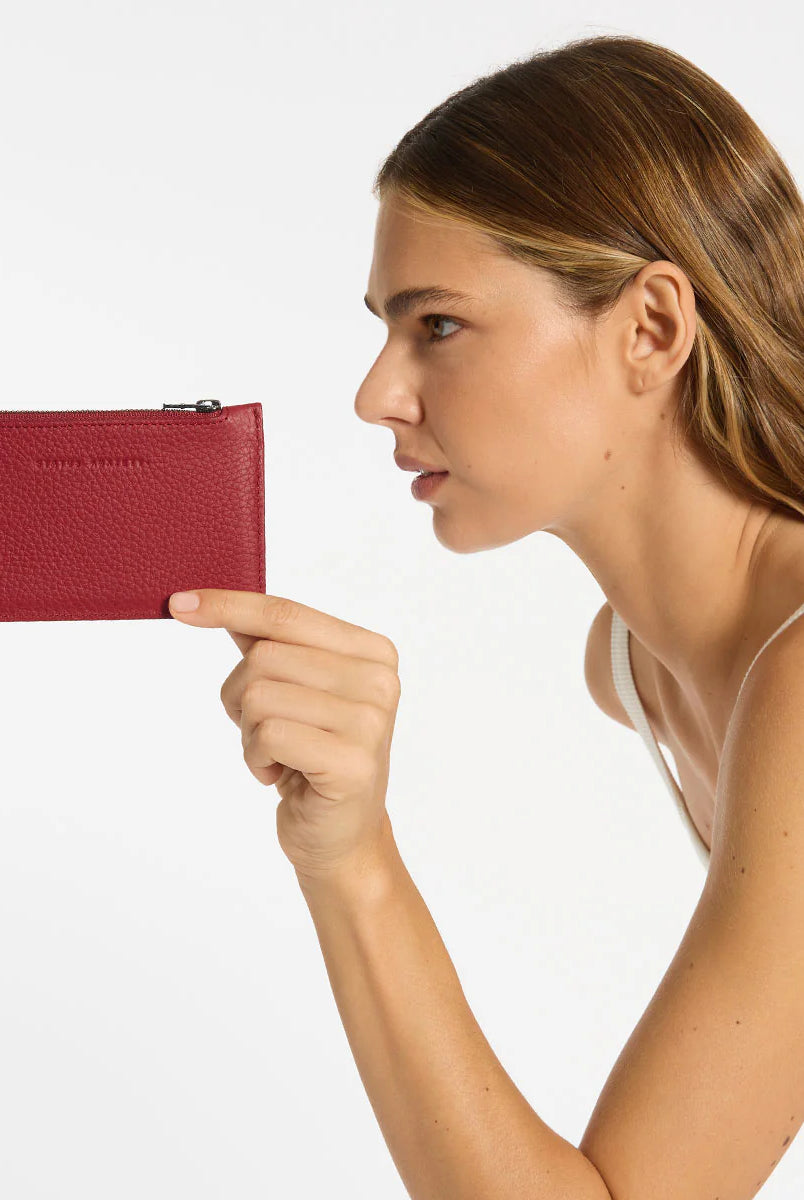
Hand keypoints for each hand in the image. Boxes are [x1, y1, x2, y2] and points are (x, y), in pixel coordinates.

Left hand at [168, 589, 400, 883]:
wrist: (340, 835)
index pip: (286, 614)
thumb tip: (205, 600)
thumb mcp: (294, 689)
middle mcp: (379, 681)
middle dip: (240, 696)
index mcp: (371, 651)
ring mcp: (370, 722)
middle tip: (263, 732)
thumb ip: (266, 641)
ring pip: (260, 695)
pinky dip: (256, 758)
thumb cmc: (312, 757)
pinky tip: (279, 775)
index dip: (229, 605)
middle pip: (264, 657)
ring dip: (248, 733)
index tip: (180, 604)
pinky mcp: (352, 762)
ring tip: (276, 755)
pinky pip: (268, 735)